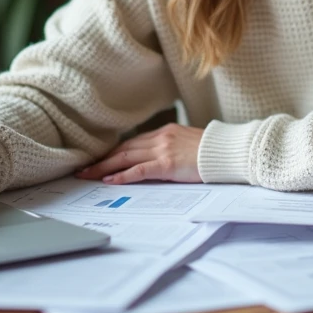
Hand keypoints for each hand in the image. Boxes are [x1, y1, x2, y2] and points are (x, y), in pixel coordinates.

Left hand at [75, 123, 203, 184]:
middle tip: (84, 170)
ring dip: (104, 168)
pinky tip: (110, 181)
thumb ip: (169, 148)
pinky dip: (122, 175)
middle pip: (123, 149)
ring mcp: (163, 150)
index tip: (99, 160)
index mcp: (164, 132)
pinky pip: (139, 170)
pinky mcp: (167, 164)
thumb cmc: (211, 152)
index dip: (113, 152)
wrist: (228, 152)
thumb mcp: (187, 144)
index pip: (131, 142)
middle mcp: (160, 138)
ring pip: (125, 158)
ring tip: (89, 176)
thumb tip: (155, 160)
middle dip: (101, 160)